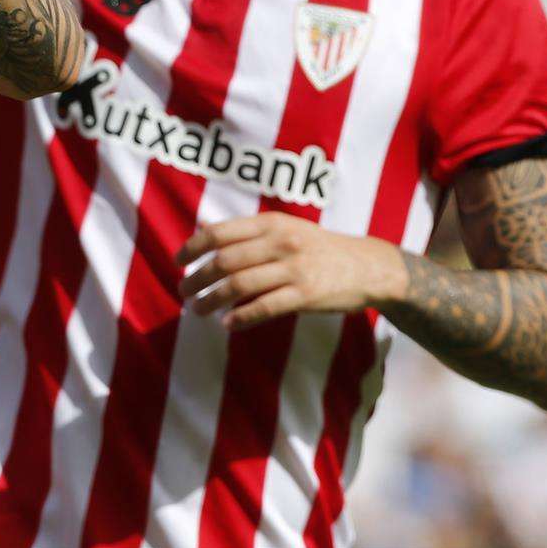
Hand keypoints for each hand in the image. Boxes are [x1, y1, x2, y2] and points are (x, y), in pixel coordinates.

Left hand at [177, 212, 408, 330]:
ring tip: (197, 310)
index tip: (177, 262)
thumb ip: (249, 232)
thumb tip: (203, 233)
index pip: (219, 233)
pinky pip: (264, 307)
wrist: (369, 266)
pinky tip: (227, 324)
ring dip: (211, 300)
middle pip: (224, 261)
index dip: (191, 247)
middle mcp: (280, 242)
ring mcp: (294, 269)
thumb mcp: (286, 228)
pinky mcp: (306, 295)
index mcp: (271, 223)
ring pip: (239, 286)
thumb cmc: (319, 248)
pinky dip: (241, 317)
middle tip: (182, 291)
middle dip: (196, 278)